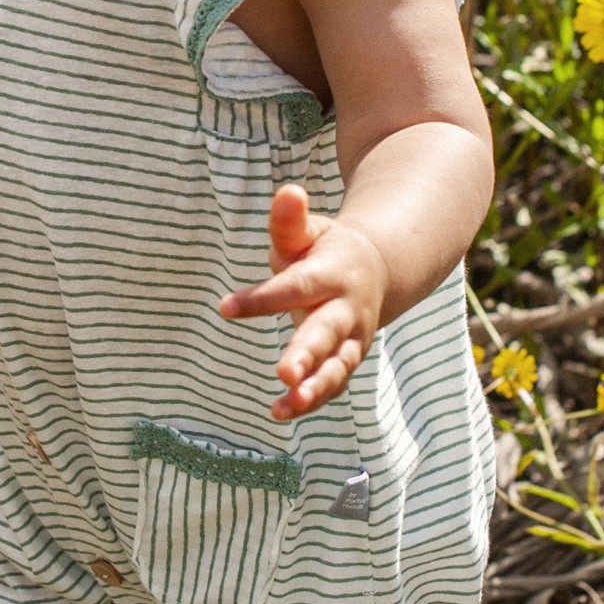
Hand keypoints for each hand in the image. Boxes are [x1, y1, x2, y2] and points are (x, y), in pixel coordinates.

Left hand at [218, 183, 389, 420]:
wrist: (378, 270)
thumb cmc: (325, 250)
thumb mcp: (309, 232)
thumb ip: (290, 221)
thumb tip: (288, 192)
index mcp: (332, 274)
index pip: (295, 287)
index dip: (261, 299)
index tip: (225, 308)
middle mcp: (346, 310)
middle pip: (325, 333)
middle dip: (305, 355)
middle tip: (284, 373)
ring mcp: (351, 339)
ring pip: (336, 367)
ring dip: (314, 389)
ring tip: (286, 405)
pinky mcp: (347, 360)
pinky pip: (331, 385)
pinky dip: (310, 400)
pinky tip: (279, 412)